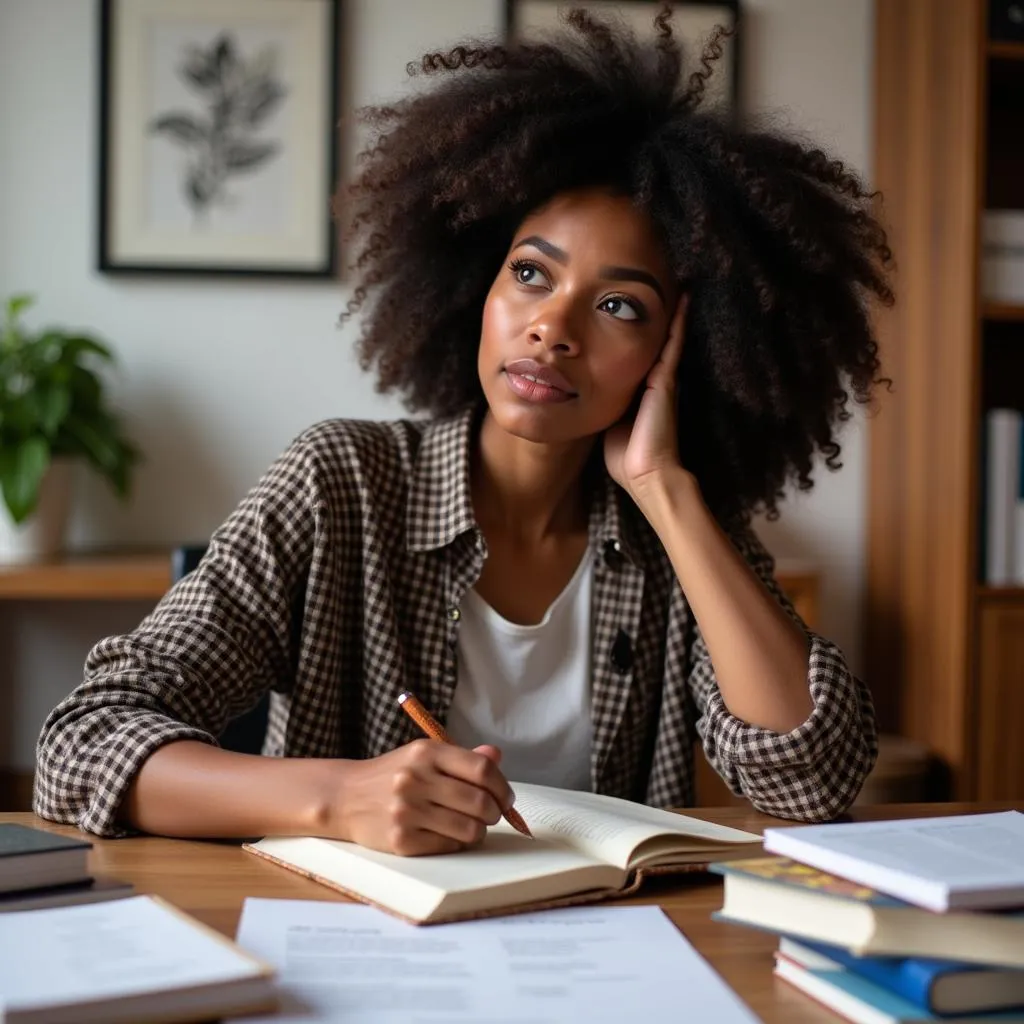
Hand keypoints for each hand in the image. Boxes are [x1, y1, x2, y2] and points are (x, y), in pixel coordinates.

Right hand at [324, 740, 513, 855]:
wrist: (346, 797)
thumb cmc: (393, 775)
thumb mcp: (424, 755)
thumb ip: (462, 757)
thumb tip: (496, 757)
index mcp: (426, 752)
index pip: (482, 770)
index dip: (502, 787)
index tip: (505, 797)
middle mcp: (416, 779)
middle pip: (480, 802)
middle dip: (495, 812)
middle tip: (492, 814)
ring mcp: (407, 811)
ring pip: (469, 829)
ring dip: (478, 831)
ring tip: (470, 825)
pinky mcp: (401, 840)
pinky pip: (449, 846)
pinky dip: (457, 843)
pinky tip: (448, 834)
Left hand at [604, 293, 688, 499]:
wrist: (646, 475)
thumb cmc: (625, 457)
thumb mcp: (607, 421)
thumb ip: (599, 403)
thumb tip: (577, 394)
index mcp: (637, 388)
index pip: (633, 348)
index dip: (630, 326)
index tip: (625, 302)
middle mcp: (653, 379)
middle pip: (651, 336)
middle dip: (650, 310)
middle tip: (656, 278)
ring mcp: (663, 378)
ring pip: (663, 334)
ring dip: (667, 308)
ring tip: (672, 278)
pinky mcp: (667, 381)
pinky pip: (673, 344)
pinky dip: (678, 320)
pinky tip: (683, 296)